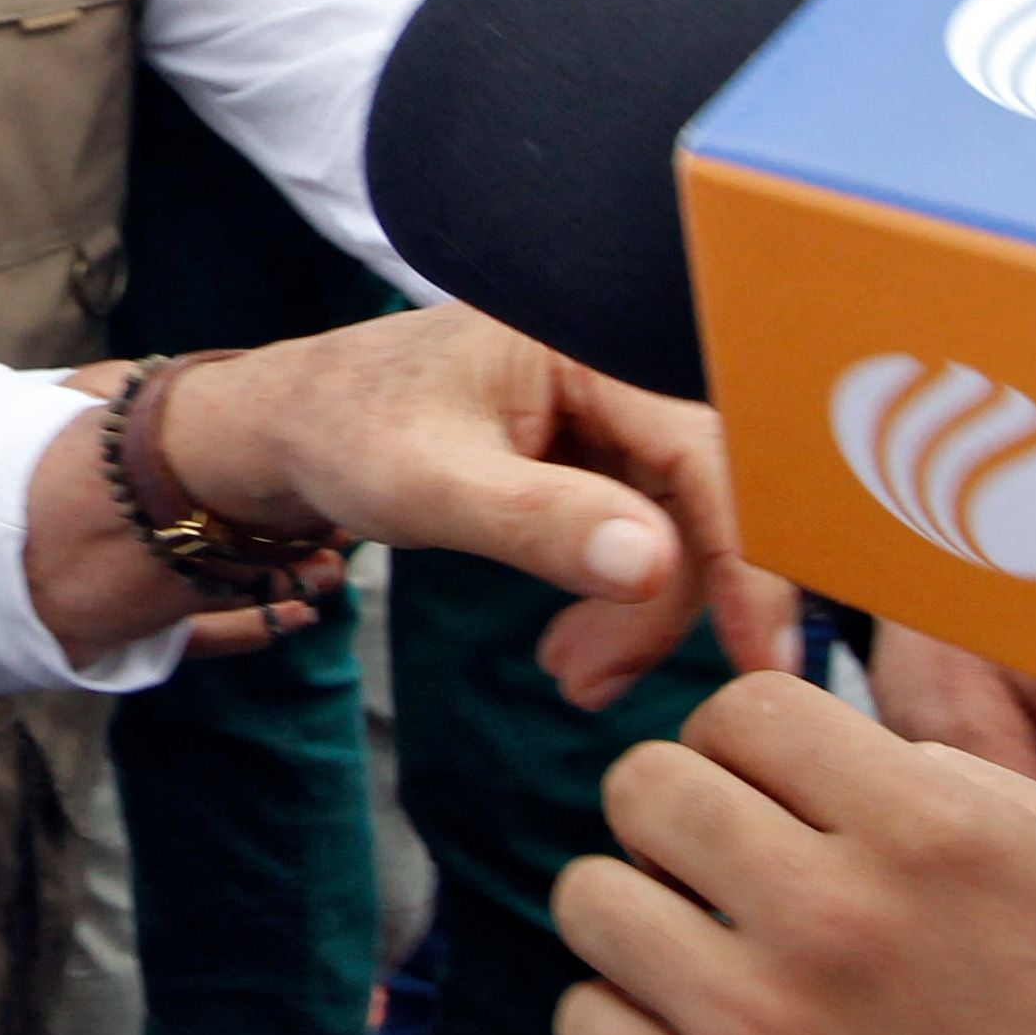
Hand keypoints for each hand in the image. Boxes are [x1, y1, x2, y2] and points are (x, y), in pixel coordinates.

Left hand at [168, 308, 801, 707]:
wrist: (274, 434)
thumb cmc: (336, 433)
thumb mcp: (427, 484)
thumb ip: (538, 520)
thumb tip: (655, 562)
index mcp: (585, 350)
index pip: (708, 448)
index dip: (747, 552)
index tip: (761, 653)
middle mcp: (607, 376)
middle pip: (700, 498)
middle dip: (668, 604)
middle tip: (596, 684)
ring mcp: (599, 421)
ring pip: (672, 530)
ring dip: (638, 617)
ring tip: (569, 679)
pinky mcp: (584, 462)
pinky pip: (638, 539)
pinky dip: (616, 604)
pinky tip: (570, 651)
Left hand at [556, 673, 1035, 1034]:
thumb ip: (968, 781)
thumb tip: (852, 751)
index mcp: (930, 830)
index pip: (744, 707)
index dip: (750, 737)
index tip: (767, 780)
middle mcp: (835, 917)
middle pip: (645, 784)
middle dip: (681, 809)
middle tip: (722, 858)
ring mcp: (766, 1034)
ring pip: (591, 897)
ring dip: (643, 911)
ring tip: (702, 945)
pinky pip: (589, 1026)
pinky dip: (630, 1025)